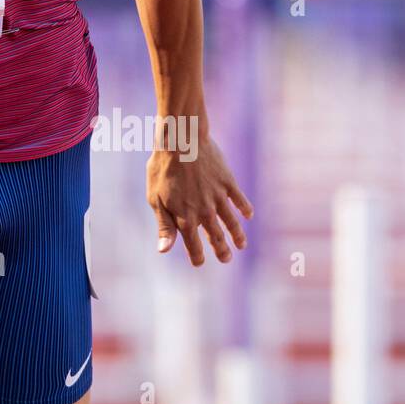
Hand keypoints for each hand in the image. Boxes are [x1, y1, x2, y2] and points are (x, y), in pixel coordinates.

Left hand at [146, 124, 253, 265]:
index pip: (193, 245)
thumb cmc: (162, 169)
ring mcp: (219, 197)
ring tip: (241, 245)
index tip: (199, 263)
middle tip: (226, 259)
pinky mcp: (228, 182)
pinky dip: (245, 209)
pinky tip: (248, 215)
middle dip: (222, 250)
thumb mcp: (156, 198)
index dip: (197, 256)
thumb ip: (164, 225)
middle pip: (216, 237)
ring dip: (237, 235)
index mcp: (185, 217)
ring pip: (232, 222)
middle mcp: (205, 211)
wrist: (180, 141)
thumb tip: (164, 250)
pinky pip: (240, 200)